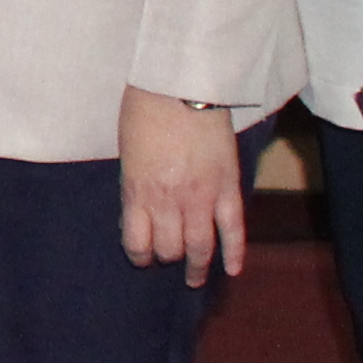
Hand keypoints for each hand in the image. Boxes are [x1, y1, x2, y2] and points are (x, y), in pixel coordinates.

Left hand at [117, 91, 247, 283]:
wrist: (179, 85)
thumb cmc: (144, 110)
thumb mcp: (127, 152)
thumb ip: (135, 184)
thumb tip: (138, 208)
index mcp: (138, 192)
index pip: (137, 242)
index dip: (140, 254)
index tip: (142, 256)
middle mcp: (169, 202)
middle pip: (170, 248)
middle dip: (168, 256)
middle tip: (170, 258)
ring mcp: (201, 197)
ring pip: (200, 246)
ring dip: (197, 266)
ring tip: (195, 278)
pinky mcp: (227, 187)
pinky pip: (233, 229)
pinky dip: (234, 252)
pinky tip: (232, 270)